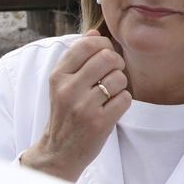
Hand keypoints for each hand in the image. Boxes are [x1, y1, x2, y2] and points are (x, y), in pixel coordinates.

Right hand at [18, 32, 129, 181]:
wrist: (59, 151)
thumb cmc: (66, 113)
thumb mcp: (63, 84)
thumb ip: (77, 57)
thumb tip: (94, 32)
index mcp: (58, 76)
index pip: (88, 44)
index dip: (104, 46)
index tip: (106, 56)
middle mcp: (68, 89)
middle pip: (108, 58)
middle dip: (117, 64)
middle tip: (113, 74)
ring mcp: (83, 107)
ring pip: (119, 78)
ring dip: (121, 85)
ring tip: (110, 94)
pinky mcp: (99, 123)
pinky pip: (125, 98)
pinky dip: (124, 101)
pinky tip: (113, 108)